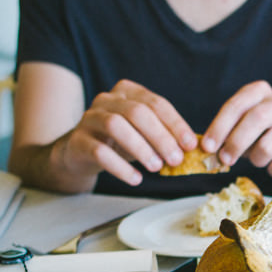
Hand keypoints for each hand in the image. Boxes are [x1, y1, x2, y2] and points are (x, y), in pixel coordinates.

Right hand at [59, 79, 196, 186]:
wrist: (80, 153)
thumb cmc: (120, 142)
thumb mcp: (144, 135)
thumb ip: (166, 137)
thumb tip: (193, 148)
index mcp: (127, 92)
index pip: (156, 103)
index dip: (176, 124)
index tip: (190, 145)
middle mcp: (107, 100)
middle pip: (137, 112)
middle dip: (161, 137)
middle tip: (176, 159)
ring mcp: (89, 118)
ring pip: (116, 126)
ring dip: (141, 148)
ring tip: (157, 167)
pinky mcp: (78, 140)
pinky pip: (100, 152)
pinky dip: (120, 167)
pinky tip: (136, 179)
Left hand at [202, 80, 271, 180]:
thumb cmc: (261, 139)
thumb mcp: (240, 131)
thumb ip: (224, 136)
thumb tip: (206, 148)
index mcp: (260, 92)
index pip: (238, 104)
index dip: (220, 126)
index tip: (207, 147)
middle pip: (256, 118)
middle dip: (236, 142)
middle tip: (224, 160)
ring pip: (267, 146)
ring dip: (255, 159)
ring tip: (257, 160)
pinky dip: (271, 170)